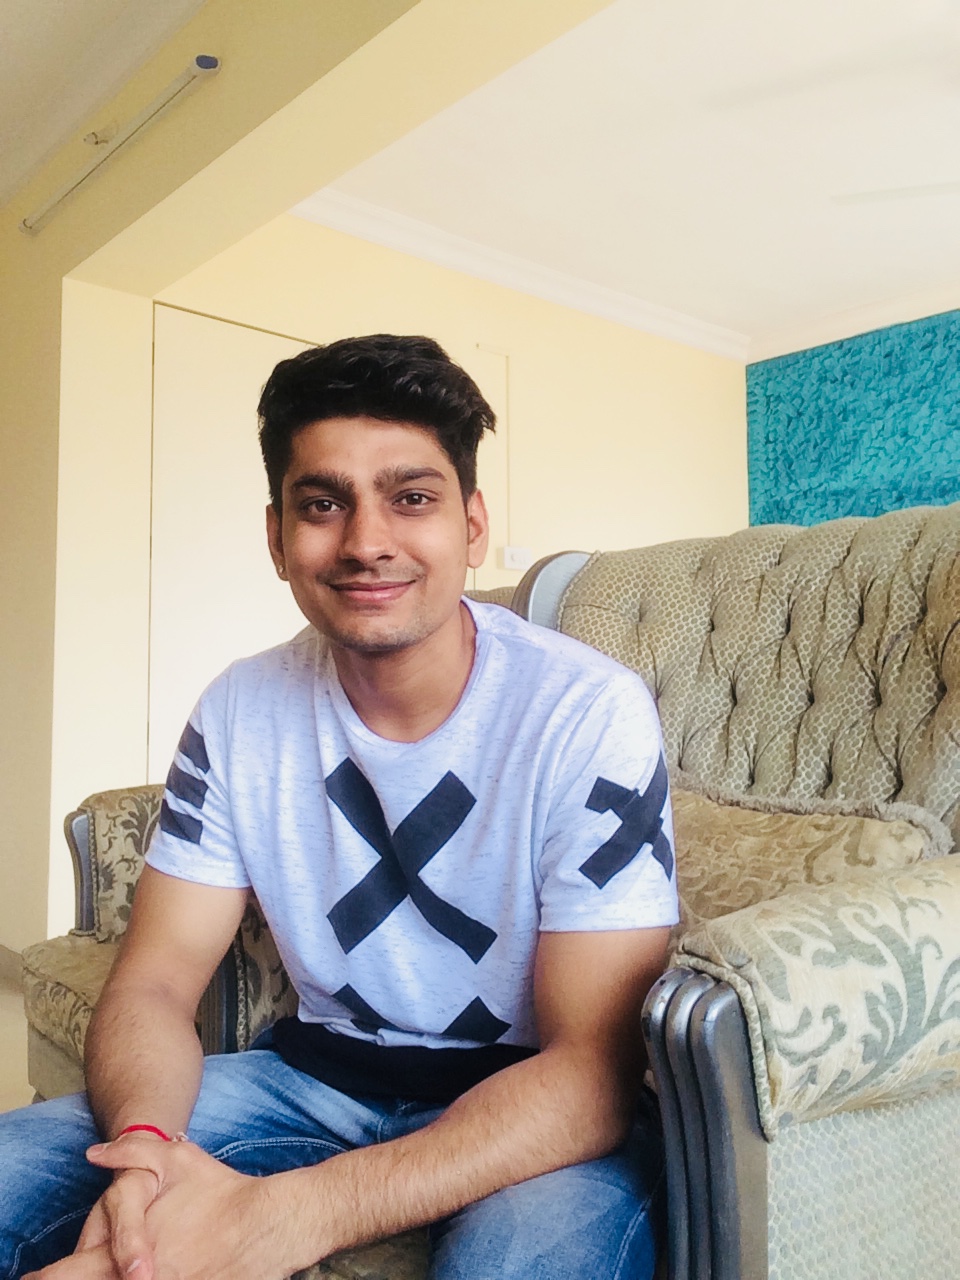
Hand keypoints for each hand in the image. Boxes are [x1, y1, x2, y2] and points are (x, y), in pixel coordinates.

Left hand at [25, 1136, 286, 1279]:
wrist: (266, 1224)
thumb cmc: (220, 1192)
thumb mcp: (177, 1159)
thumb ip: (132, 1150)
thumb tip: (94, 1154)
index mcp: (127, 1253)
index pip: (71, 1272)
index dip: (48, 1275)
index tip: (31, 1277)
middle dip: (76, 1277)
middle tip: (64, 1272)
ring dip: (113, 1278)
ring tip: (109, 1269)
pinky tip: (147, 1274)